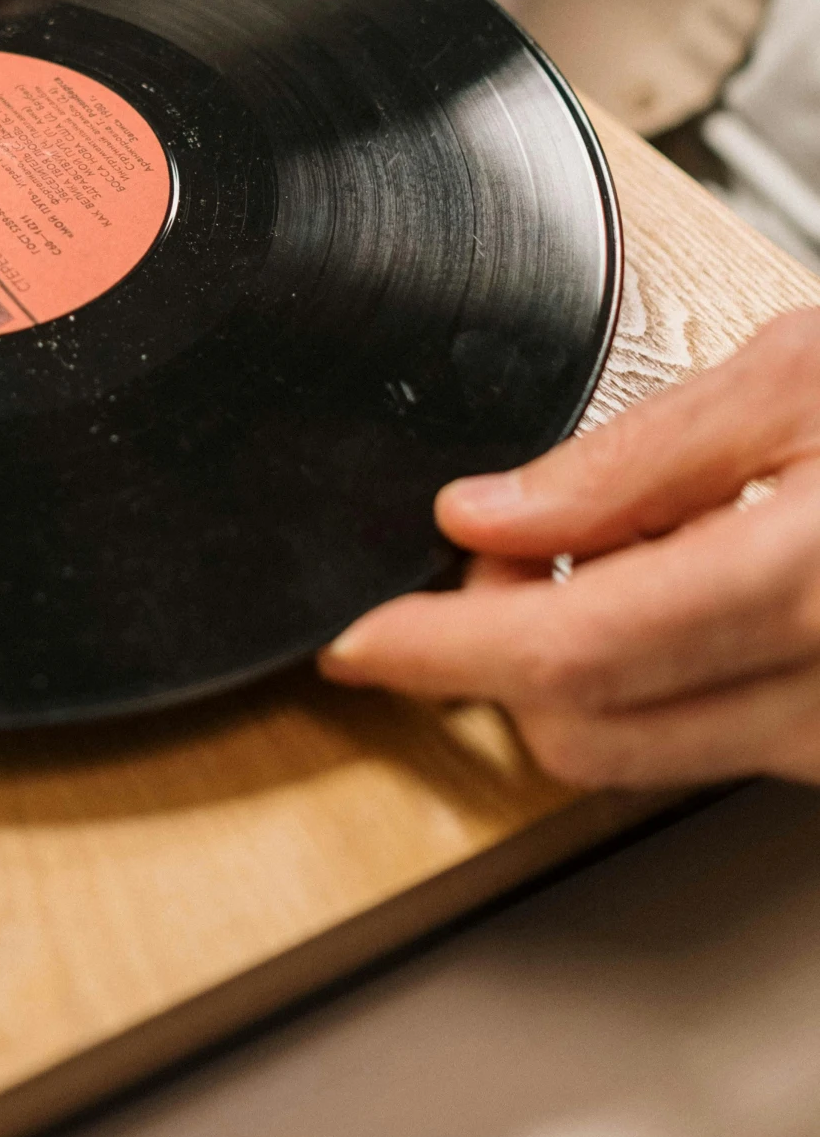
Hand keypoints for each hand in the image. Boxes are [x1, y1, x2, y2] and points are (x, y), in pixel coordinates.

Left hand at [319, 309, 819, 787]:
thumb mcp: (797, 380)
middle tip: (505, 542)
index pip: (572, 652)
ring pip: (634, 756)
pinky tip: (677, 593)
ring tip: (612, 553)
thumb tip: (486, 513)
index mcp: (807, 583)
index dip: (442, 646)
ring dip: (573, 671)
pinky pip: (704, 748)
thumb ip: (637, 454)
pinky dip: (651, 683)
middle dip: (498, 647)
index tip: (360, 635)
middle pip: (582, 730)